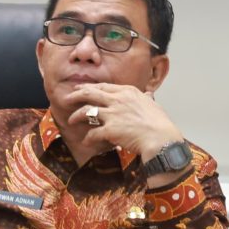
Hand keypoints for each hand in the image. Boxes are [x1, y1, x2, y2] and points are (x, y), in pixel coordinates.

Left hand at [61, 83, 182, 164]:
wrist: (161, 139)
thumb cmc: (160, 123)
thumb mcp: (153, 105)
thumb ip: (147, 98)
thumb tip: (149, 94)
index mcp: (128, 92)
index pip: (104, 86)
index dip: (90, 87)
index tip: (81, 88)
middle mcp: (118, 100)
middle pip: (90, 93)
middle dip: (75, 95)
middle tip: (67, 99)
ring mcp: (113, 114)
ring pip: (86, 111)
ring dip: (76, 116)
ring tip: (71, 121)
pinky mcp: (110, 130)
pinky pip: (92, 134)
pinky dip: (87, 138)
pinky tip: (85, 142)